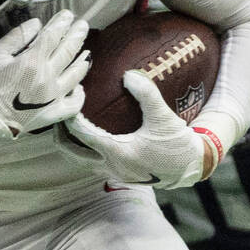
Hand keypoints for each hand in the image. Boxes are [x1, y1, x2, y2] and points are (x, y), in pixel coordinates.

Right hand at [0, 10, 89, 140]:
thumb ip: (17, 36)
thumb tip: (37, 23)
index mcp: (32, 61)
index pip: (53, 36)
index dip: (62, 23)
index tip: (68, 14)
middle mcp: (47, 77)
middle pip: (68, 51)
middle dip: (77, 35)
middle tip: (83, 25)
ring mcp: (53, 97)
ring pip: (76, 75)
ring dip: (83, 60)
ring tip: (87, 51)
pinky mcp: (53, 114)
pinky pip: (74, 104)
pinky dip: (80, 94)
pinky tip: (79, 86)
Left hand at [65, 70, 213, 187]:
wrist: (193, 167)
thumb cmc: (179, 144)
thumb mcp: (164, 117)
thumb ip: (147, 94)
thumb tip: (127, 74)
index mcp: (118, 153)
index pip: (82, 134)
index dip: (71, 115)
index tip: (71, 95)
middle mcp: (112, 167)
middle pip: (72, 154)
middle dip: (60, 135)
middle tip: (56, 114)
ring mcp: (116, 173)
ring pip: (82, 161)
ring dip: (72, 145)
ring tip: (67, 125)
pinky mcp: (122, 175)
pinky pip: (95, 163)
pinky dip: (86, 150)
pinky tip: (90, 135)